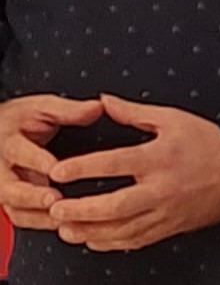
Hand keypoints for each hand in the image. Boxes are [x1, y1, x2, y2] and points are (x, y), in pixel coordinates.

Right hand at [0, 95, 102, 229]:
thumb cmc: (20, 121)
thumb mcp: (42, 108)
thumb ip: (68, 111)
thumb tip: (96, 108)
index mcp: (9, 142)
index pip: (20, 153)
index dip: (37, 161)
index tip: (54, 168)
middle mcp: (1, 168)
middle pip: (9, 189)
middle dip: (32, 196)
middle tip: (54, 200)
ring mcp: (3, 187)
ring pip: (13, 208)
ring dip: (37, 215)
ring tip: (61, 218)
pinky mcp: (10, 201)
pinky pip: (19, 217)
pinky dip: (39, 222)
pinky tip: (61, 225)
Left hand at [46, 94, 219, 251]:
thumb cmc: (207, 143)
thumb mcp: (173, 119)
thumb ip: (135, 113)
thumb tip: (104, 101)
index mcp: (161, 157)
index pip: (116, 163)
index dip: (84, 167)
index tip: (58, 171)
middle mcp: (161, 187)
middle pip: (115, 205)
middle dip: (81, 210)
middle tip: (55, 208)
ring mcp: (165, 211)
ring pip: (121, 229)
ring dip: (89, 231)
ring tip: (65, 229)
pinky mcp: (168, 227)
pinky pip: (134, 241)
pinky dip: (110, 243)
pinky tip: (93, 239)